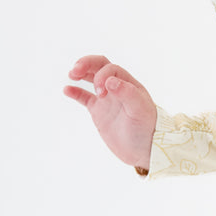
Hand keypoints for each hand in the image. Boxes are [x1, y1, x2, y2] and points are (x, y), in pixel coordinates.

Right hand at [64, 55, 156, 169]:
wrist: (145, 150)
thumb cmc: (148, 129)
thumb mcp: (140, 110)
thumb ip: (127, 93)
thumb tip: (110, 81)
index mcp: (128, 84)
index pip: (111, 69)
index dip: (101, 76)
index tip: (100, 93)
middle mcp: (117, 88)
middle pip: (100, 67)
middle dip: (86, 64)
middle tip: (74, 72)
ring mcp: (107, 99)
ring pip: (91, 79)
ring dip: (81, 73)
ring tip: (71, 74)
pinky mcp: (99, 111)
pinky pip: (85, 97)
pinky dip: (75, 92)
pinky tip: (67, 89)